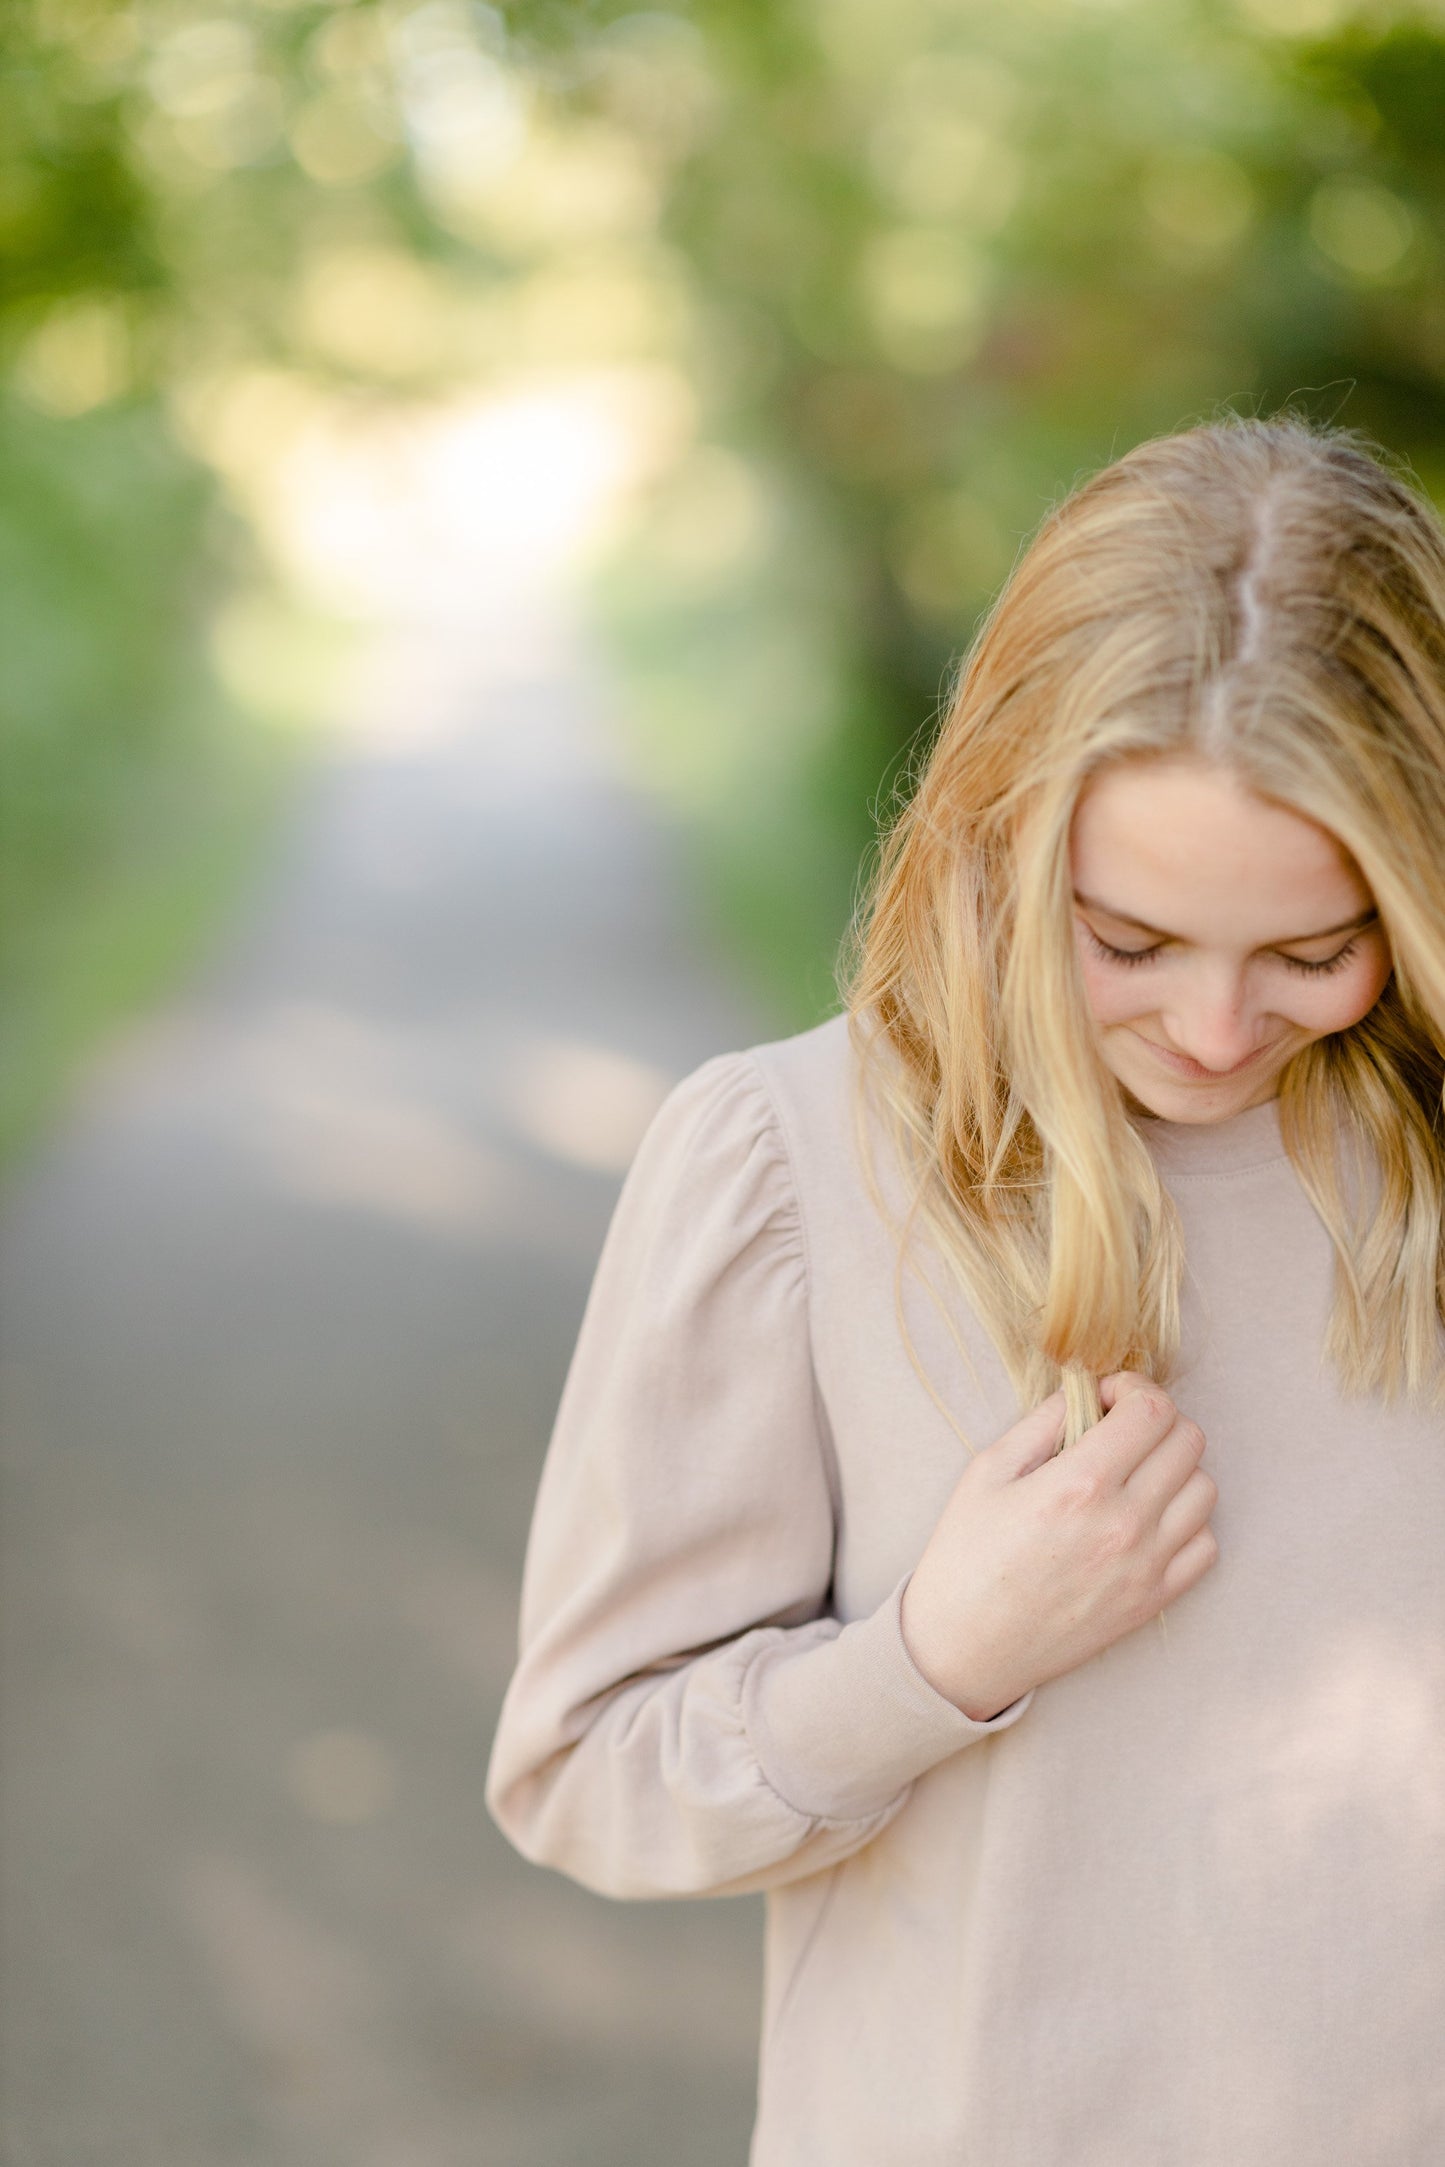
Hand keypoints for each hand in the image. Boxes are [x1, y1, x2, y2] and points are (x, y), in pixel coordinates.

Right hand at [900, 1372, 1217, 1720]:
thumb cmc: (966, 1555)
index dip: (1134, 1388)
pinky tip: (1148, 1519)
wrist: (965, 1647)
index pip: (1152, 1410)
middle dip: (1156, 1420)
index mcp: (1080, 1484)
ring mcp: (1146, 1566)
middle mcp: (1125, 1523)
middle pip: (1188, 1441)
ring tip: (1135, 1474)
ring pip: (1205, 1489)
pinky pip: (1205, 1545)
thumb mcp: (988, 1471)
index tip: (1107, 1398)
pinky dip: (1186, 1522)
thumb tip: (1086, 1390)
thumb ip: (1043, 1421)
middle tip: (1120, 1430)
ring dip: (1175, 1468)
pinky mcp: (1154, 1601)